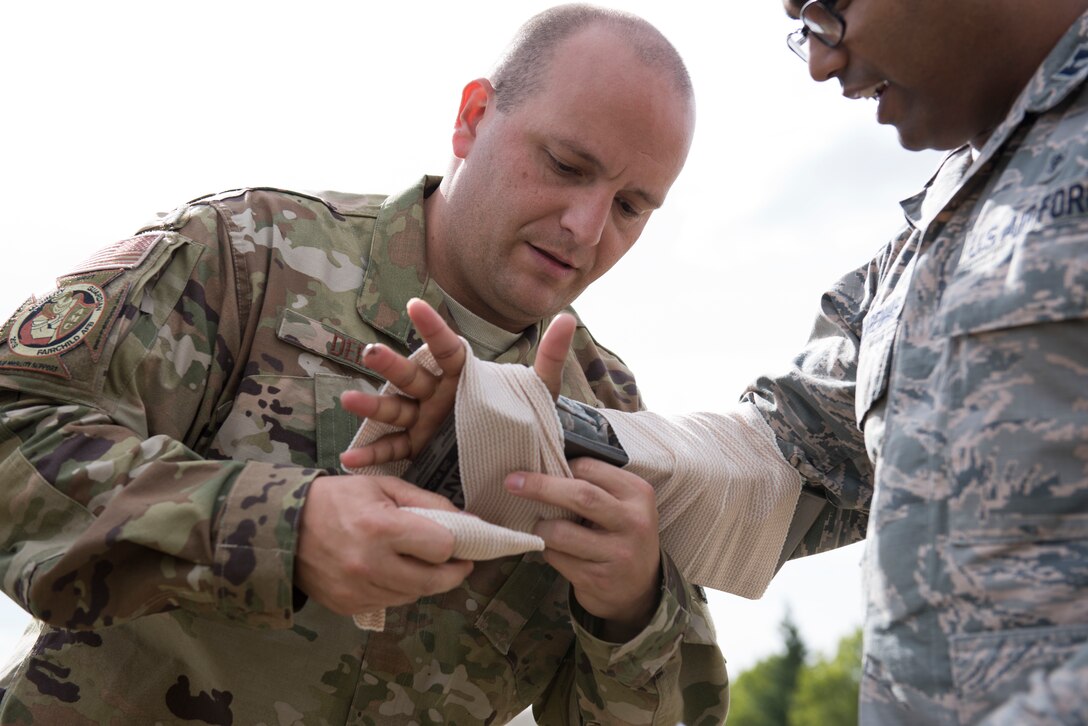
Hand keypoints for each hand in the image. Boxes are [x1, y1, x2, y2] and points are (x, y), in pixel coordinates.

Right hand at [294, 473, 473, 614]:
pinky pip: (389, 602)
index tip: (458, 541)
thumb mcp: (382, 487)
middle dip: (452, 572)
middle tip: (457, 563)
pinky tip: (390, 572)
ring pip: (413, 595)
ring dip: (424, 581)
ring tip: (418, 562)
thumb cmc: (336, 499)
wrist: (282, 526)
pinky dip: (397, 589)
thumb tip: (467, 521)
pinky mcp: (348, 606)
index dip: (454, 544)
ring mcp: (358, 591)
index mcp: (382, 529)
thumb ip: (427, 503)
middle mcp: (371, 565)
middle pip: (434, 581)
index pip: (441, 548)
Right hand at [339, 298, 575, 469]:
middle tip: (372, 352)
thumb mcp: (540, 393)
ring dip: (372, 407)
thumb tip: (569, 317)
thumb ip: (551, 358)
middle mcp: (438, 394)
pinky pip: (393, 451)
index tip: (415, 304)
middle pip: (411, 376)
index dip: (432, 328)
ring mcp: (425, 420)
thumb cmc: (526, 418)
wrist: (520, 458)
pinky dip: (372, 456)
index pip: (447, 348)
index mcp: (464, 375)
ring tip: (348, 401)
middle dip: (390, 365)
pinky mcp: (420, 448)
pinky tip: (350, 461)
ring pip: (395, 410)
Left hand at [505, 458, 661, 641]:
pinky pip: (557, 558)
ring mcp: (617, 553)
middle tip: (512, 483)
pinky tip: (554, 550)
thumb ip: (596, 487)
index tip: (538, 467)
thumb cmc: (622, 536)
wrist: (641, 589)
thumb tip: (545, 468)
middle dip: (541, 487)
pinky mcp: (597, 578)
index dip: (560, 466)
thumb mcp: (623, 506)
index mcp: (638, 494)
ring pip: (561, 533)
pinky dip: (548, 551)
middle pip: (581, 495)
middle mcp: (633, 522)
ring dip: (540, 528)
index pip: (591, 469)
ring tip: (539, 528)